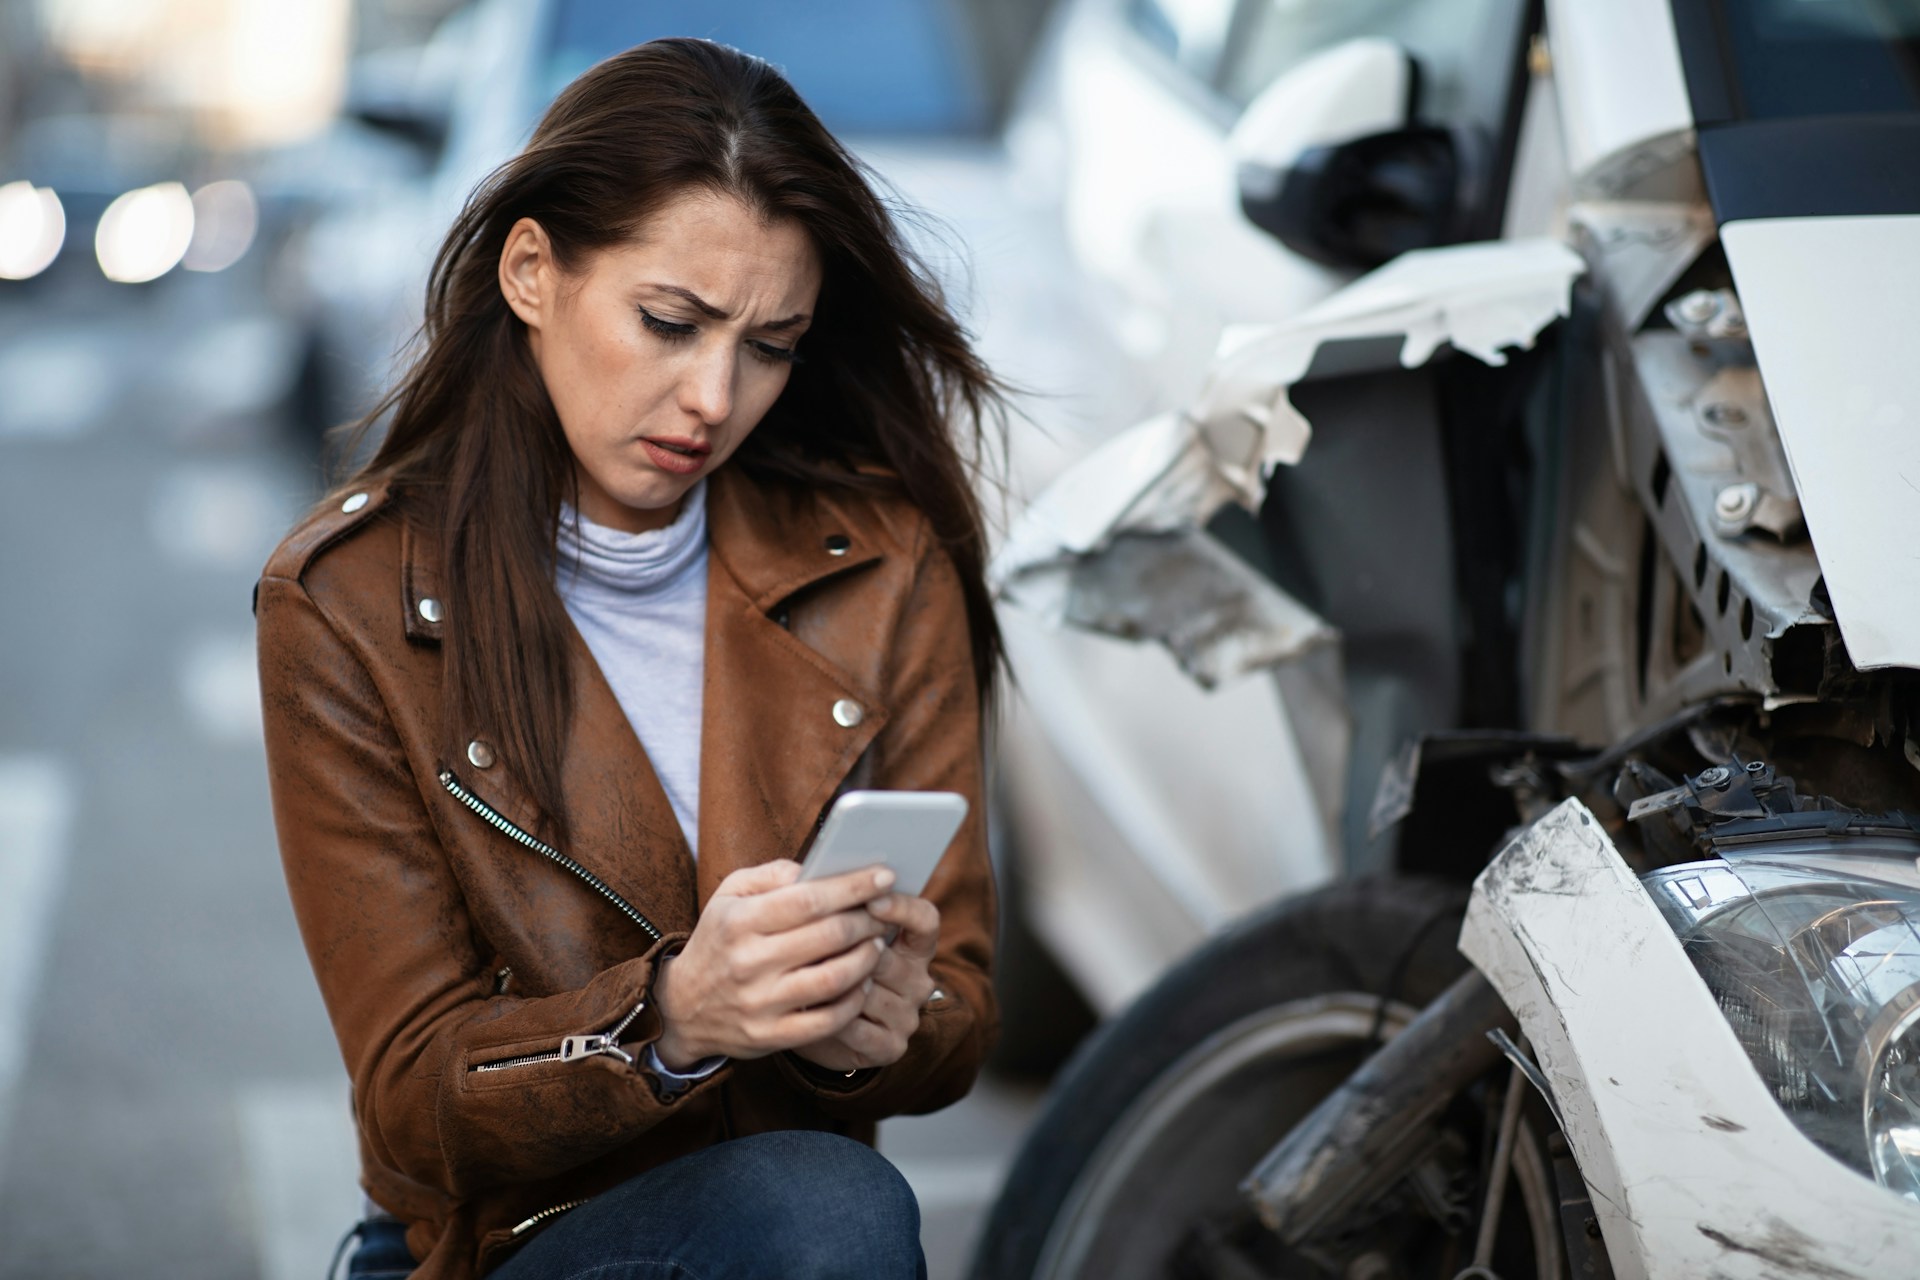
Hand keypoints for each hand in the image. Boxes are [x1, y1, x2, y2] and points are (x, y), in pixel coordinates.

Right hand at [651, 860, 894, 1068]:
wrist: (682, 1008)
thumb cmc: (719, 941)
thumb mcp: (729, 896)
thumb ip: (772, 874)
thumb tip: (818, 868)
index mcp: (739, 921)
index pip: (808, 899)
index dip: (852, 886)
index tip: (884, 876)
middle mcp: (748, 962)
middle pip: (828, 936)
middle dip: (867, 920)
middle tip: (884, 912)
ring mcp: (760, 1003)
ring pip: (834, 979)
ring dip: (867, 958)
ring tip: (877, 944)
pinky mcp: (770, 1036)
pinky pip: (828, 1021)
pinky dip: (854, 1000)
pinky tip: (862, 983)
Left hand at [790, 892, 939, 1072]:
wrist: (815, 1024)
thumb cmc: (824, 965)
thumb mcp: (835, 934)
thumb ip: (834, 908)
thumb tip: (815, 881)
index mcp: (914, 947)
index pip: (925, 921)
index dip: (902, 908)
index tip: (872, 897)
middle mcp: (918, 981)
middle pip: (887, 957)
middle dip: (848, 949)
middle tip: (811, 940)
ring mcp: (907, 1016)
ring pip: (868, 993)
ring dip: (833, 984)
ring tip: (799, 973)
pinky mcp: (890, 1047)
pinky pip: (857, 1029)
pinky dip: (829, 1016)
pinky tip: (808, 1005)